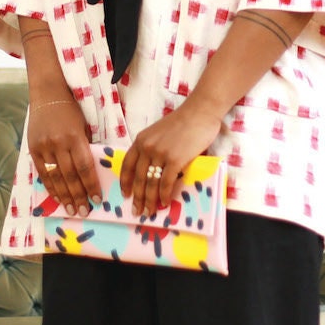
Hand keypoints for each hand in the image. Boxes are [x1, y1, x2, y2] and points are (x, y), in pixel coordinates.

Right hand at [27, 99, 100, 217]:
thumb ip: (85, 147)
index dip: (91, 185)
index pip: (84, 167)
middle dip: (78, 196)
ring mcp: (44, 147)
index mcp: (75, 137)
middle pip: (70, 176)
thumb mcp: (84, 125)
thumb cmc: (71, 109)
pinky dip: (50, 187)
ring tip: (71, 210)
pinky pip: (43, 173)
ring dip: (64, 196)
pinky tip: (57, 198)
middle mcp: (58, 144)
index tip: (97, 200)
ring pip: (56, 178)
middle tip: (84, 211)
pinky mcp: (34, 149)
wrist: (47, 93)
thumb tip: (91, 172)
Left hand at [120, 102, 222, 217]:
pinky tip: (165, 203)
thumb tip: (151, 171)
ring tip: (149, 212)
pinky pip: (166, 183)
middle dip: (137, 198)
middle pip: (139, 178)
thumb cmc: (182, 122)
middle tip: (137, 211)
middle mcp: (147, 147)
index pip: (127, 165)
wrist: (199, 112)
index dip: (125, 182)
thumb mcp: (158, 133)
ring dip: (150, 201)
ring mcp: (160, 154)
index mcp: (141, 140)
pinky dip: (165, 195)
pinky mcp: (175, 160)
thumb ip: (152, 148)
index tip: (125, 195)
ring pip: (151, 183)